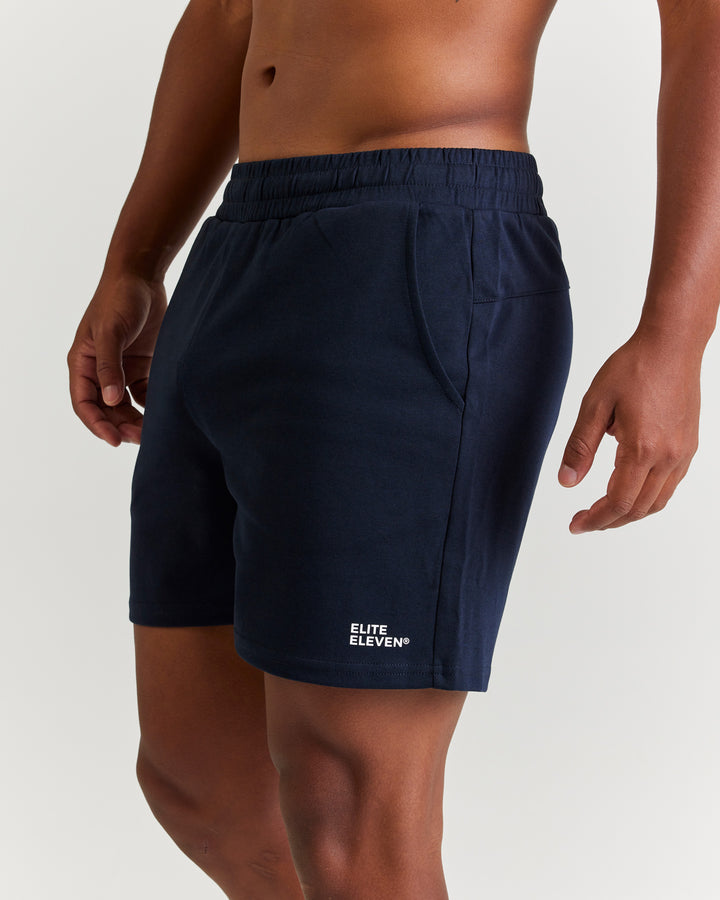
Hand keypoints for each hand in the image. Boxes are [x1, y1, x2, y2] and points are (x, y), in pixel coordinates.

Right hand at [67, 270, 167, 445]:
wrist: (142, 276)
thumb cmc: (119, 298)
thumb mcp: (111, 331)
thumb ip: (110, 366)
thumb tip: (112, 400)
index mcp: (82, 363)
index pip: (84, 403)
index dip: (97, 424)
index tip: (114, 440)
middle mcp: (100, 370)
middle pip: (107, 409)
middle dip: (120, 426)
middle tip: (140, 439)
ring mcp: (122, 369)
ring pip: (126, 405)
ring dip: (136, 421)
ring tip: (153, 433)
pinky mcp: (143, 365)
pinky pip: (145, 394)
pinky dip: (152, 406)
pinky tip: (165, 414)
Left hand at [557, 325, 700, 532]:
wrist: (672, 344)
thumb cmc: (633, 367)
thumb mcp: (595, 404)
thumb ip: (580, 446)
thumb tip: (566, 482)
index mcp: (642, 448)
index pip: (618, 502)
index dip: (595, 519)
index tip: (575, 525)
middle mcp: (668, 456)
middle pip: (638, 509)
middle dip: (608, 521)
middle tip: (583, 521)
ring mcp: (682, 452)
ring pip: (657, 502)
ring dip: (629, 513)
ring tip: (602, 511)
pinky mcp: (689, 446)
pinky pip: (669, 485)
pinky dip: (648, 497)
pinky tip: (628, 488)